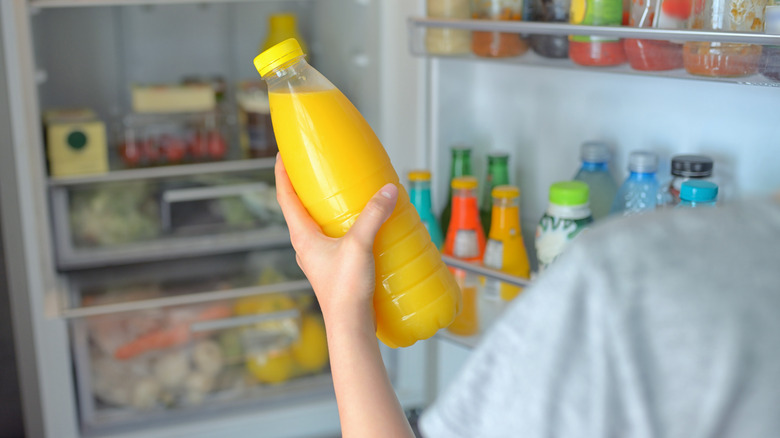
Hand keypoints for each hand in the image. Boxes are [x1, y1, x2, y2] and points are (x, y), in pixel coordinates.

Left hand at [274, 154, 398, 329]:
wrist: (350, 325)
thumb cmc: (344, 290)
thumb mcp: (359, 245)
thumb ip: (373, 215)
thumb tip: (387, 190)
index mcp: (302, 236)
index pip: (285, 196)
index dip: (282, 173)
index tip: (283, 154)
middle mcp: (305, 245)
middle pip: (299, 208)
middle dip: (306, 186)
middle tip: (318, 168)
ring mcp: (319, 257)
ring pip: (317, 224)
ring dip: (325, 206)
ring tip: (343, 192)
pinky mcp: (334, 266)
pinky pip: (333, 238)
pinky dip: (342, 224)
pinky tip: (362, 224)